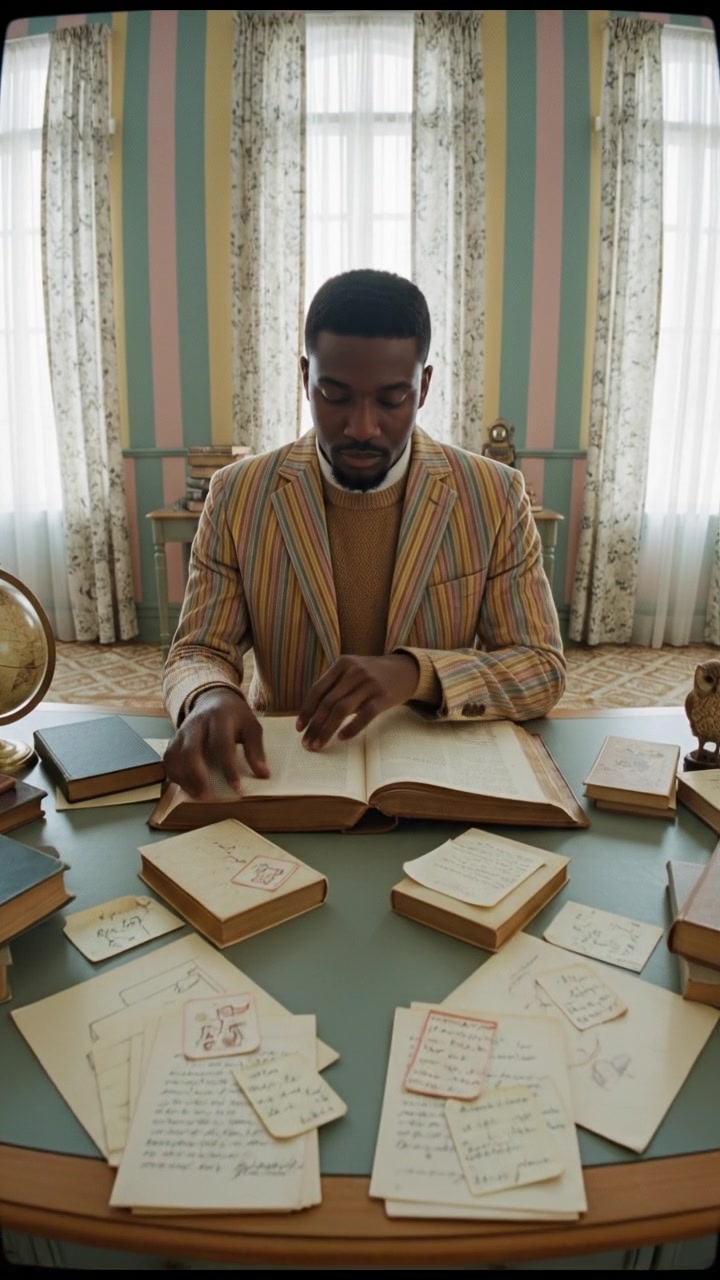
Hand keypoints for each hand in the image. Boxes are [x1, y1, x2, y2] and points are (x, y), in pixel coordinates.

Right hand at [163, 687, 268, 799]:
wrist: (213, 698)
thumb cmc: (235, 716)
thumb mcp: (251, 726)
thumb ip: (256, 749)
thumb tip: (263, 774)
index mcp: (220, 717)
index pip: (221, 744)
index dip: (228, 768)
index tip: (237, 788)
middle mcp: (197, 723)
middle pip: (190, 750)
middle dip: (197, 776)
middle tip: (208, 797)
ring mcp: (182, 731)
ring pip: (174, 756)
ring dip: (183, 779)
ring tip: (198, 796)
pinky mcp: (174, 739)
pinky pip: (168, 759)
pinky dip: (174, 775)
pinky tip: (187, 787)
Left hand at [296, 654, 418, 750]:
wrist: (406, 670)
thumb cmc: (372, 675)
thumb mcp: (352, 671)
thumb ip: (335, 686)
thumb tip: (312, 716)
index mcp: (342, 664)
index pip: (317, 689)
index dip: (306, 710)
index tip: (299, 728)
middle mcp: (354, 672)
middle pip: (327, 703)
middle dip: (314, 726)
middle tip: (306, 743)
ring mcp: (369, 684)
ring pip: (341, 710)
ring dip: (326, 731)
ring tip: (319, 745)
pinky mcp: (383, 697)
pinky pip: (364, 716)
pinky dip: (351, 728)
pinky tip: (342, 738)